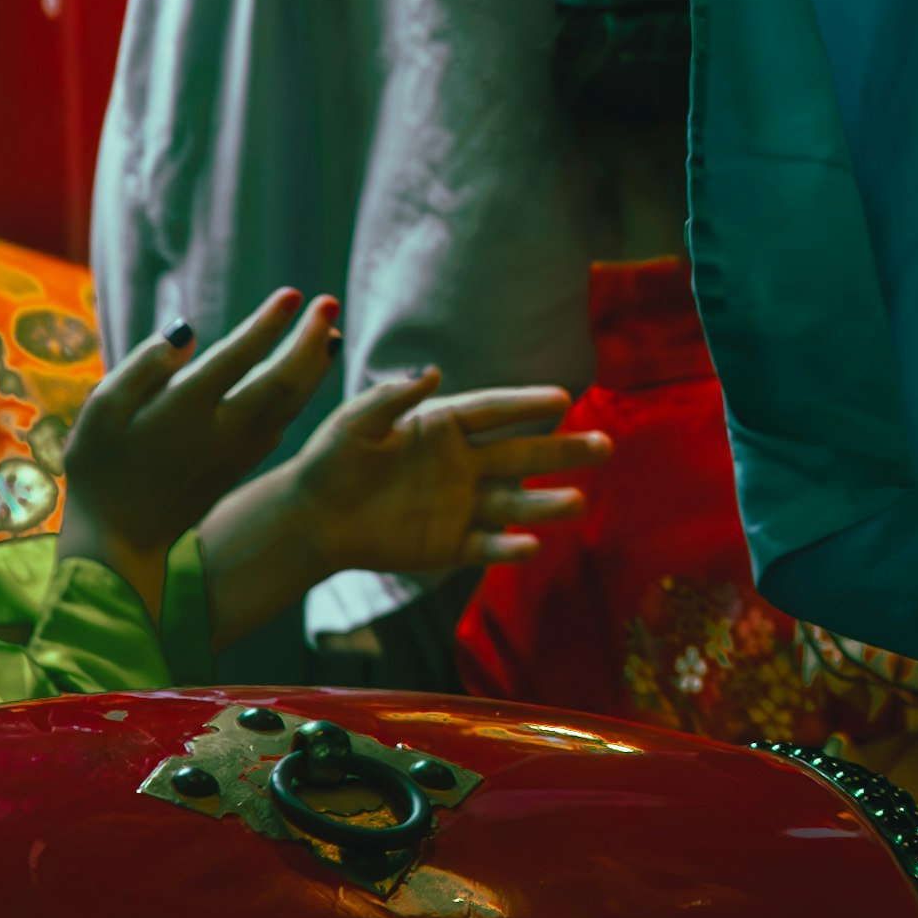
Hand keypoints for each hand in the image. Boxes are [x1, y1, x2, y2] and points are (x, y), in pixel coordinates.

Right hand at [59, 288, 344, 612]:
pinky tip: (307, 379)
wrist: (119, 543)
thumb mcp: (101, 413)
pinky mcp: (240, 468)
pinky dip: (301, 397)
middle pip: (282, 382)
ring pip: (290, 405)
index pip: (238, 357)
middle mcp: (222, 431)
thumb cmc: (100, 470)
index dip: (268, 324)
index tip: (293, 295)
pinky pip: (281, 425)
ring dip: (315, 367)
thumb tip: (187, 333)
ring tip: (333, 335)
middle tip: (329, 304)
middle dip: (309, 340)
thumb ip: (143, 369)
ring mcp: (237, 453)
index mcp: (185, 411)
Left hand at [199, 370, 605, 646]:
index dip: (526, 403)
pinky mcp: (450, 544)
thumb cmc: (331, 460)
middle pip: (521, 454)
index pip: (493, 411)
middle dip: (562, 451)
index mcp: (442, 425)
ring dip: (546, 503)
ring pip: (513, 502)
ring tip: (580, 503)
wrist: (312, 519)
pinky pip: (487, 545)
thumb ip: (393, 397)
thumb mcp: (355, 422)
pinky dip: (509, 548)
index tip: (564, 397)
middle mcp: (462, 463)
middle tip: (605, 446)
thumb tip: (434, 370)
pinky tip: (532, 546)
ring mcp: (460, 504)